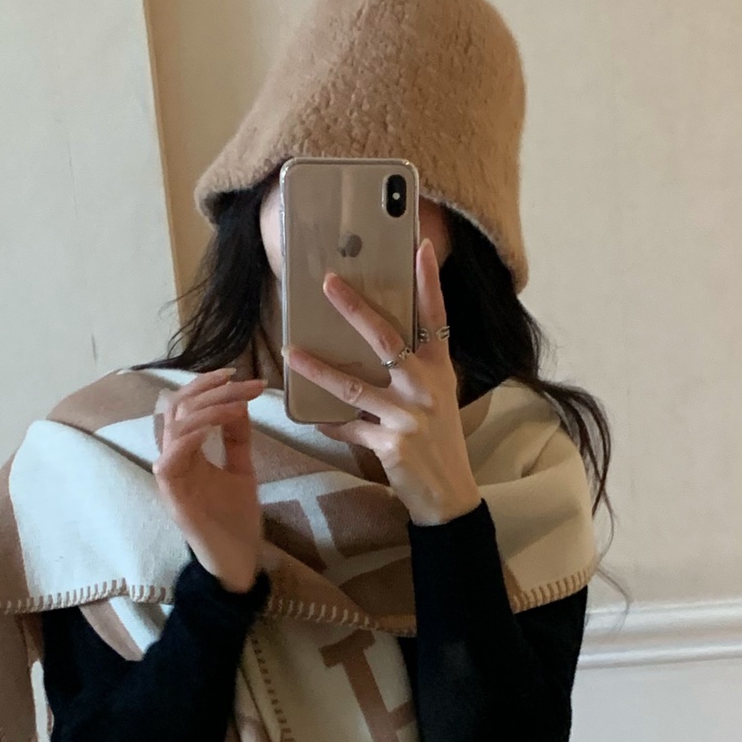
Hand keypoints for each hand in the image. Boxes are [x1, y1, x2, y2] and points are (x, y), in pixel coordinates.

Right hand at [153, 368, 264, 591]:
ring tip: (238, 404)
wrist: (238, 562)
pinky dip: (192, 436)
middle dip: (210, 389)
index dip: (206, 385)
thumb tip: (239, 402)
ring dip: (207, 409)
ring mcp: (170, 479)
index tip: (238, 374)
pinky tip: (218, 426)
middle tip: (242, 383)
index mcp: (186, 453)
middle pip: (176, 408)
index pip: (185, 406)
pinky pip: (170, 459)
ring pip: (174, 427)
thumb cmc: (235, 520)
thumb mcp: (241, 470)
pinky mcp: (174, 498)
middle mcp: (173, 461)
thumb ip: (236, 439)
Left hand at [284, 236, 482, 526]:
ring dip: (319, 369)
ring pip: (354, 386)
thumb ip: (413, 370)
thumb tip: (376, 341)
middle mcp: (426, 389)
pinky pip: (349, 428)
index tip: (420, 246)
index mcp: (439, 372)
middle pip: (387, 340)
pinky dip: (329, 424)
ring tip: (292, 352)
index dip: (429, 282)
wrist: (449, 494)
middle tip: (328, 283)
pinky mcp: (390, 446)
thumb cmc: (439, 441)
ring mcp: (408, 418)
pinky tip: (310, 417)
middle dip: (355, 310)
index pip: (435, 318)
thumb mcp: (437, 399)